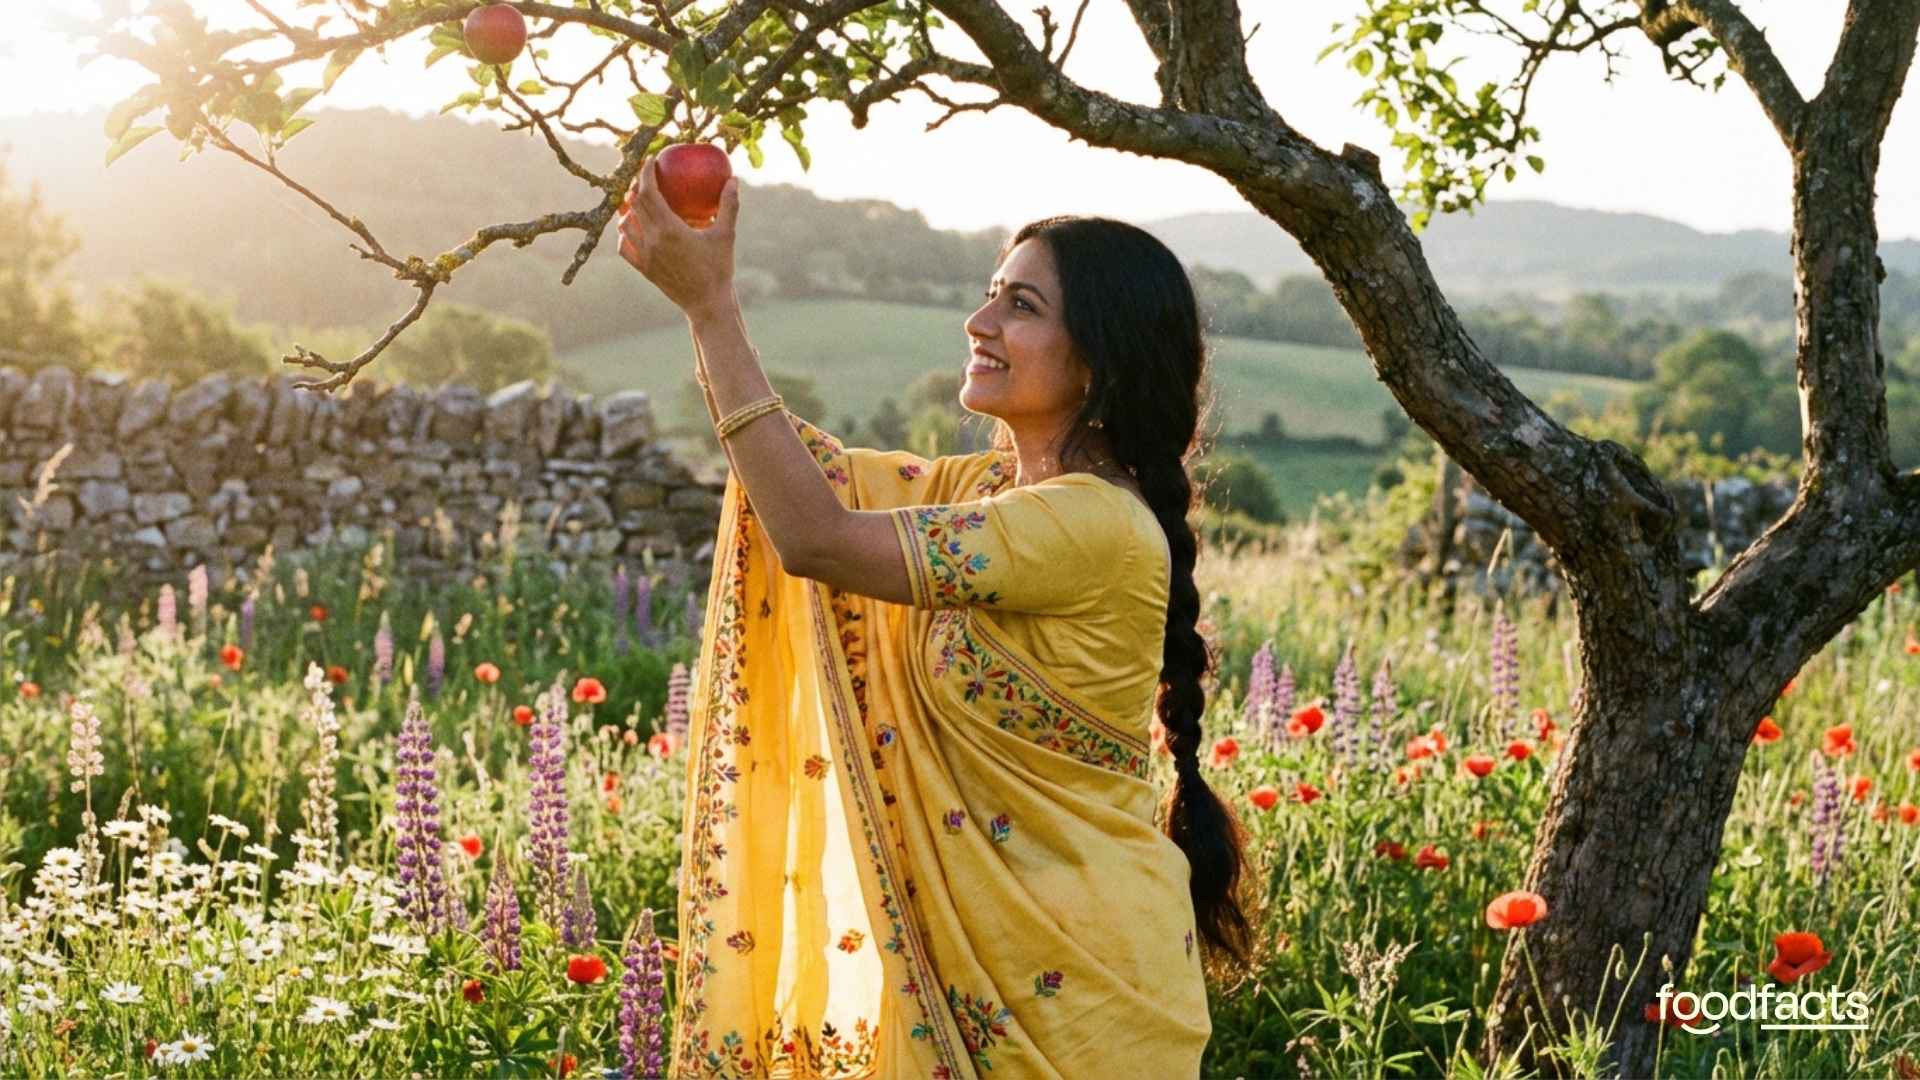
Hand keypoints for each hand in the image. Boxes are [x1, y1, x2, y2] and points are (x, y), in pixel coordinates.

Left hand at [615, 153, 739, 320]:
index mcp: (669, 228)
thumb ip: (728, 205)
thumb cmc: (719, 269)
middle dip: (636, 186)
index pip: (648, 191)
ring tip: (637, 202)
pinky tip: (631, 229)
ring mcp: (645, 255)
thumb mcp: (726, 235)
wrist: (707, 304)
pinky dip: (624, 234)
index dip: (646, 172)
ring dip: (628, 209)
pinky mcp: (644, 269)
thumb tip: (734, 179)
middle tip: (647, 178)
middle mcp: (652, 240)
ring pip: (625, 224)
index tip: (651, 161)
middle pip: (634, 204)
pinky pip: (624, 247)